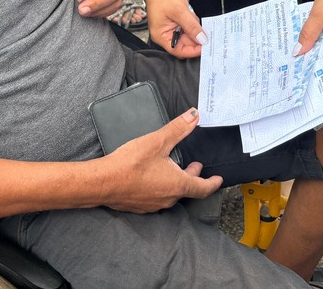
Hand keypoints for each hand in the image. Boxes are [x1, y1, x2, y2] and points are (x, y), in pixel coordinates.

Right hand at [100, 108, 222, 212]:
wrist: (103, 182)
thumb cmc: (131, 163)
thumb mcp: (158, 141)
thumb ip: (178, 129)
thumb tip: (194, 116)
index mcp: (178, 184)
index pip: (203, 188)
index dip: (213, 183)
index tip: (219, 180)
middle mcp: (168, 198)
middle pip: (187, 189)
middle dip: (192, 176)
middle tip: (194, 166)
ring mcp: (153, 204)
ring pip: (171, 194)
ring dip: (175, 182)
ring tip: (172, 170)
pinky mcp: (139, 206)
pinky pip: (156, 197)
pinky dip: (160, 187)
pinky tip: (152, 178)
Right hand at [140, 0, 204, 57]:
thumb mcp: (179, 11)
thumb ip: (191, 27)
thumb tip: (202, 39)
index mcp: (161, 35)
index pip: (178, 51)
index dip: (193, 51)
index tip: (206, 47)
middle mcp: (165, 34)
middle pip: (184, 44)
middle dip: (196, 40)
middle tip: (210, 37)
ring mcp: (170, 27)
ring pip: (187, 35)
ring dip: (196, 31)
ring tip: (204, 26)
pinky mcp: (175, 21)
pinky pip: (187, 27)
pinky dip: (193, 24)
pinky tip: (195, 18)